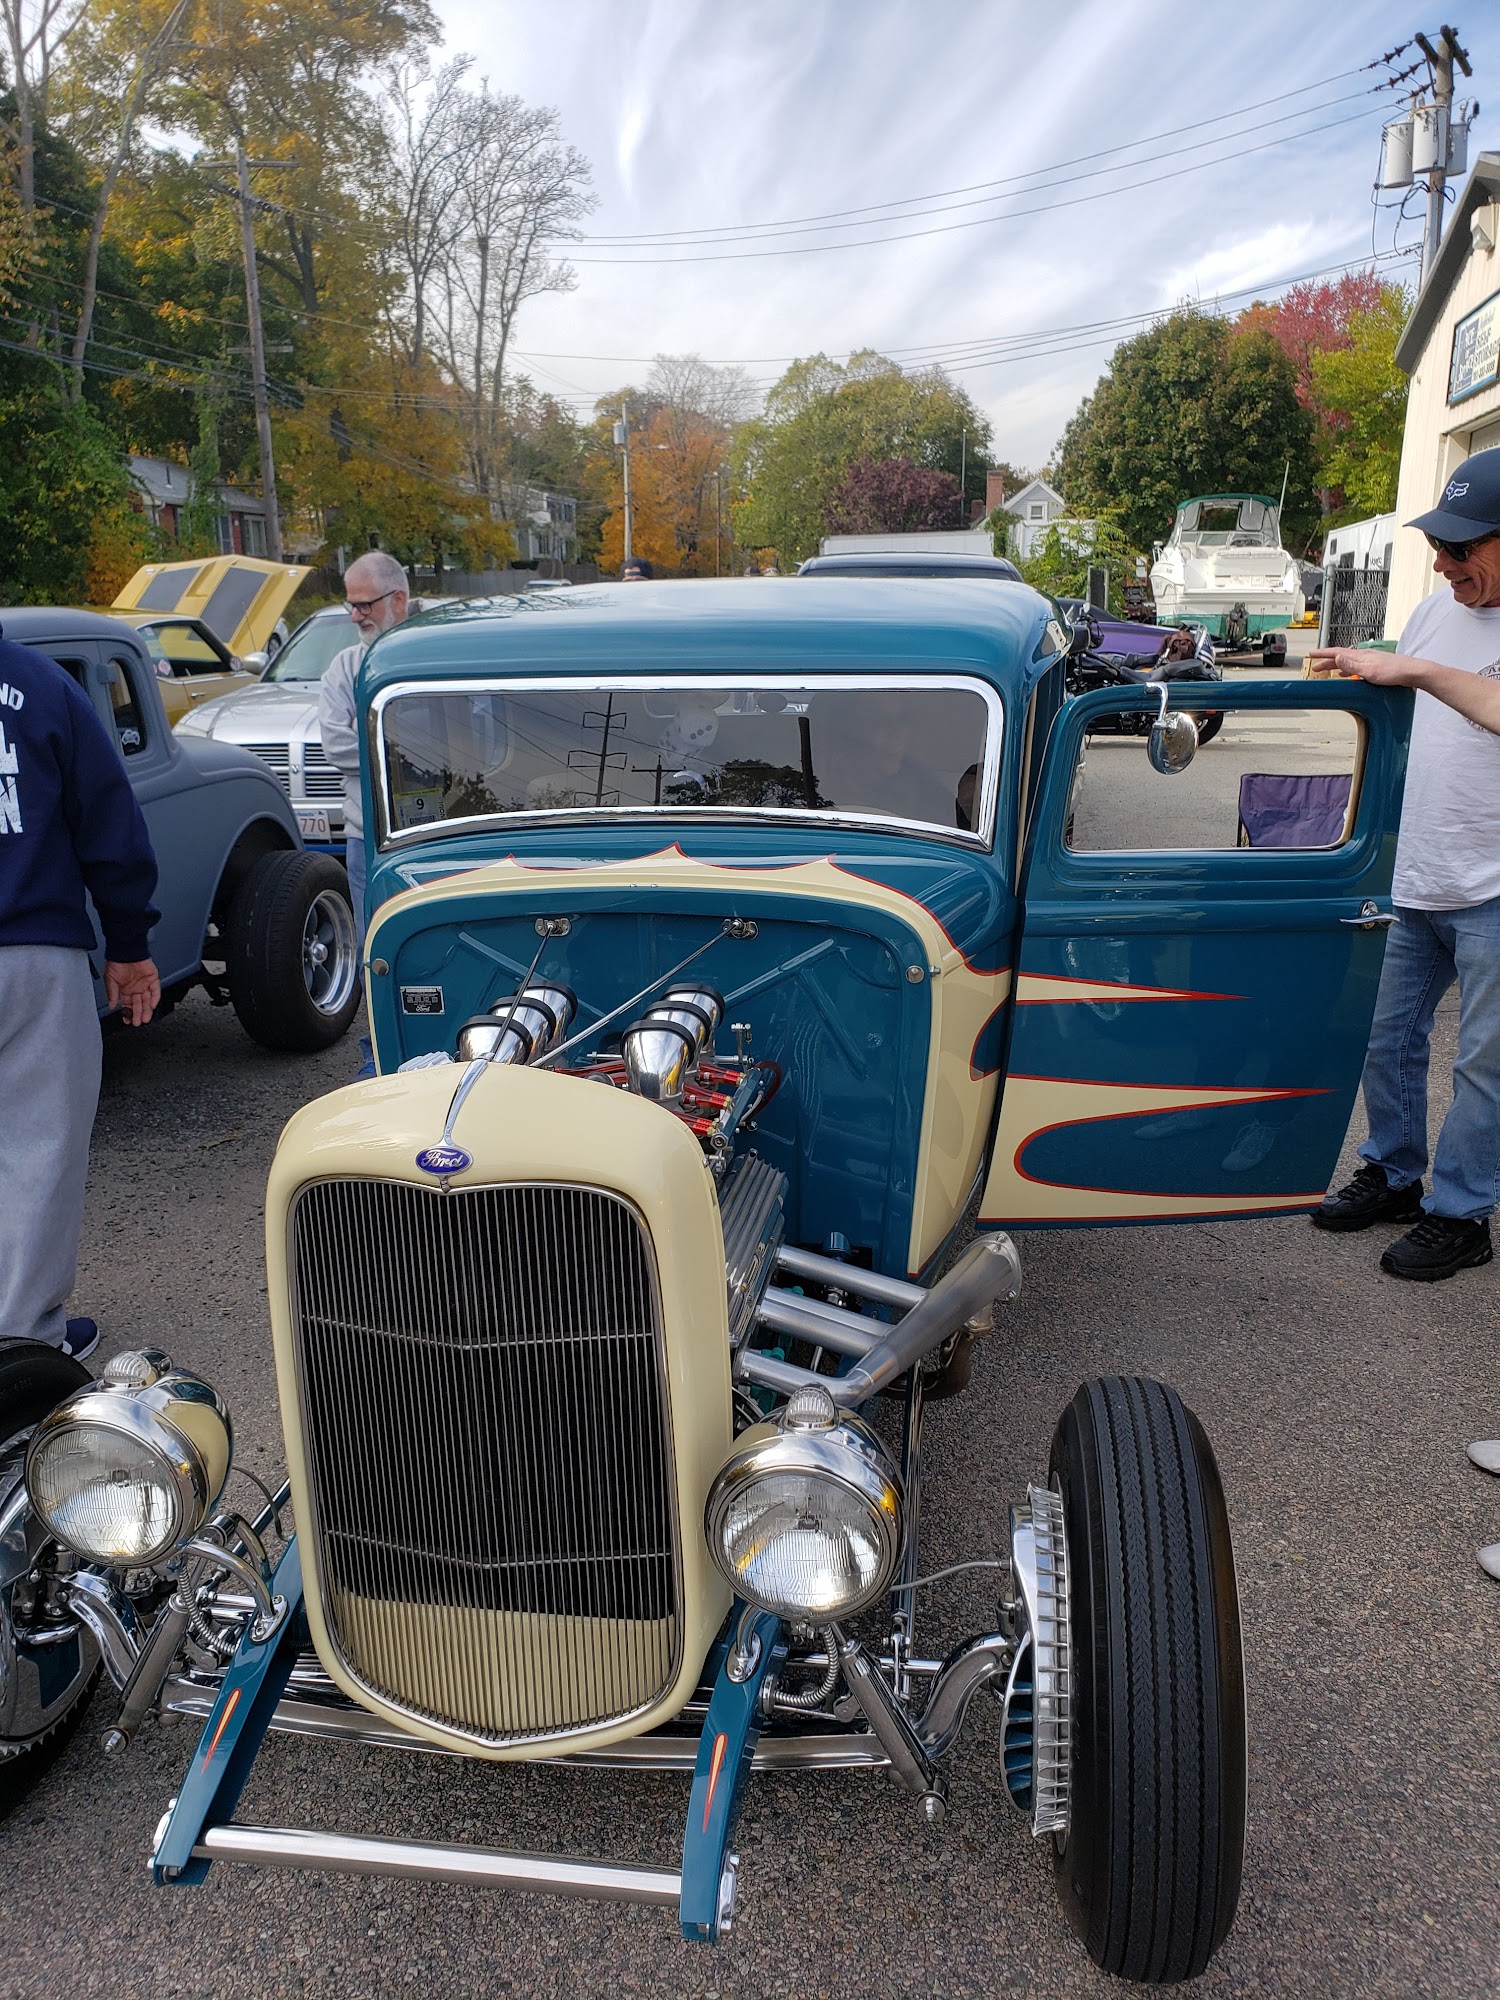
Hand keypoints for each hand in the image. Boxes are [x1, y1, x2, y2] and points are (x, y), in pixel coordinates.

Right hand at [105, 958, 159, 1026]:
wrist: (126, 950)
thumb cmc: (116, 962)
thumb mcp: (110, 980)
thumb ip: (112, 994)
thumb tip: (112, 1006)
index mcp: (125, 989)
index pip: (128, 1005)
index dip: (128, 1013)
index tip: (127, 1020)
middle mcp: (135, 988)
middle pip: (138, 1004)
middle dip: (137, 1014)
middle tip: (137, 1022)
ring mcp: (145, 984)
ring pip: (147, 1000)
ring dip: (146, 1009)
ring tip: (145, 1018)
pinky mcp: (153, 978)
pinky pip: (156, 990)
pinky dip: (154, 998)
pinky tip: (151, 1005)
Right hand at [1307, 646, 1425, 685]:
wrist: (1412, 672)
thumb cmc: (1394, 672)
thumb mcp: (1369, 670)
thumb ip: (1351, 664)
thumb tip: (1336, 657)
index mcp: (1360, 656)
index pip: (1337, 652)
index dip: (1323, 654)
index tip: (1311, 654)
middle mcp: (1364, 656)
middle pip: (1341, 657)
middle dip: (1326, 661)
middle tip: (1314, 665)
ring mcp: (1370, 661)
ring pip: (1348, 662)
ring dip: (1336, 665)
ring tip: (1327, 670)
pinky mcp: (1375, 667)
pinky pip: (1355, 667)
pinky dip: (1347, 670)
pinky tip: (1348, 674)